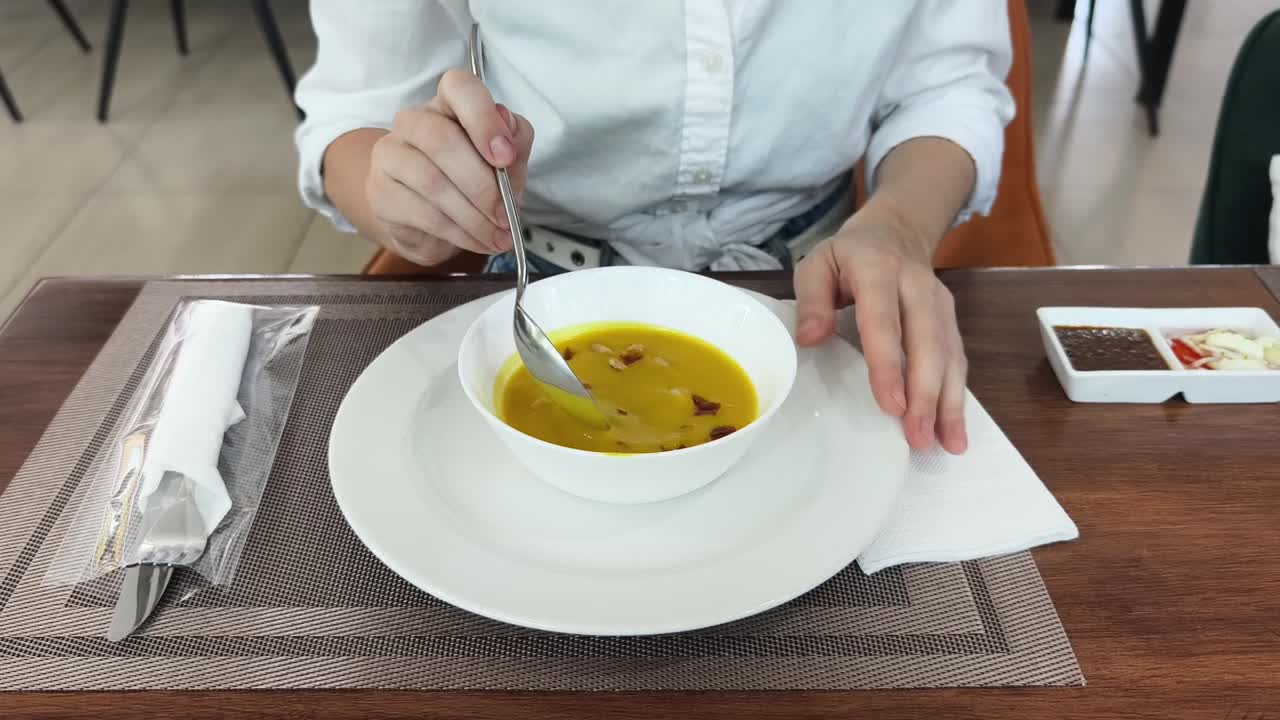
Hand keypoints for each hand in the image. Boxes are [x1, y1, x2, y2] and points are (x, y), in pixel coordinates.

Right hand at [365, 68, 534, 265]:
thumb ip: (515, 144)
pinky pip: (421, 213)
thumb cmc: (473, 182)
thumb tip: (510, 132)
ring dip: (473, 217)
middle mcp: (413, 120)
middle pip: (441, 140)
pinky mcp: (381, 192)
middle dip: (482, 185)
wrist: (429, 222)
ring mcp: (391, 154)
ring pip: (431, 182)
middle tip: (505, 216)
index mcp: (449, 103)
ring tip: (497, 237)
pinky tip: (477, 242)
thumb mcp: (506, 164)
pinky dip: (458, 232)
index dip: (484, 119)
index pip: (459, 87)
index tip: (505, 156)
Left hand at [793, 205, 967, 453]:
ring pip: (950, 355)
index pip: (884, 321)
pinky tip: (954, 429)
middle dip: (926, 393)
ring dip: (949, 401)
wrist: (895, 231)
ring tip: (947, 444)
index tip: (891, 404)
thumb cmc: (847, 256)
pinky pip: (957, 360)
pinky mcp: (951, 320)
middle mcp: (918, 286)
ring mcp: (940, 304)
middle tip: (918, 436)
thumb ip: (811, 299)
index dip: (889, 363)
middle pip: (928, 343)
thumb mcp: (817, 264)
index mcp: (878, 270)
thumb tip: (810, 339)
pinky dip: (957, 396)